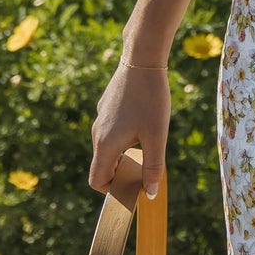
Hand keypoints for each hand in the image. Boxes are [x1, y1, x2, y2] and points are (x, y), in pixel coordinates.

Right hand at [90, 61, 168, 200]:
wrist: (142, 60)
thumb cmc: (151, 99)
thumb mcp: (157, 137)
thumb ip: (153, 168)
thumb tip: (150, 194)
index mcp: (106, 145)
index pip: (97, 181)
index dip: (113, 190)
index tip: (134, 185)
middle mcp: (98, 133)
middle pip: (103, 166)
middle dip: (123, 173)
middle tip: (147, 166)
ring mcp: (101, 119)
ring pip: (109, 148)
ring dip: (125, 154)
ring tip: (149, 142)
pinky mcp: (107, 108)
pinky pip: (112, 132)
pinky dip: (125, 137)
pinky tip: (145, 122)